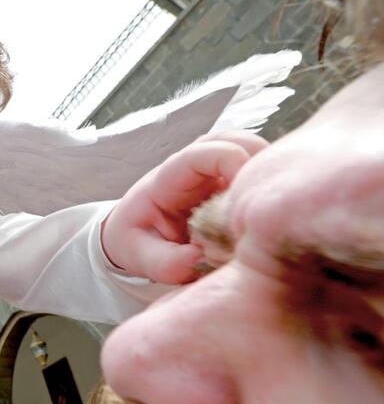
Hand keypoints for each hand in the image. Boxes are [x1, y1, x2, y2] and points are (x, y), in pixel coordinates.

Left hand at [101, 132, 267, 283]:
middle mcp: (195, 168)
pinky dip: (268, 185)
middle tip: (267, 203)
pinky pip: (258, 171)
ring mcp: (215, 173)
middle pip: (235, 141)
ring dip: (267, 174)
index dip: (230, 160)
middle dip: (258, 162)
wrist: (134, 237)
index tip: (247, 195)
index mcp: (168, 179)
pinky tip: (268, 213)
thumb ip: (166, 262)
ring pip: (252, 151)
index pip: (201, 152)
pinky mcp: (231, 183)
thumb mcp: (141, 257)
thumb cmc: (137, 242)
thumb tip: (199, 257)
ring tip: (269, 210)